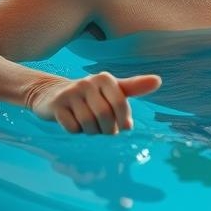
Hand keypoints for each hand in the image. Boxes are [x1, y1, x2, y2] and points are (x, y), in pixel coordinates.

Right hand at [29, 72, 161, 133]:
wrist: (52, 94)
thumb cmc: (92, 95)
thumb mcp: (113, 89)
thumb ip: (135, 87)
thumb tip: (158, 80)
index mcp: (105, 79)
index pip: (120, 104)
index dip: (123, 121)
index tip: (124, 127)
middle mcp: (87, 82)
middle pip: (104, 116)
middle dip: (107, 129)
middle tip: (105, 129)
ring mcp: (70, 93)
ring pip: (88, 124)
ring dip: (92, 131)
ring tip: (90, 126)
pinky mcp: (56, 105)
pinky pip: (72, 128)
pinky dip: (76, 131)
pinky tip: (73, 123)